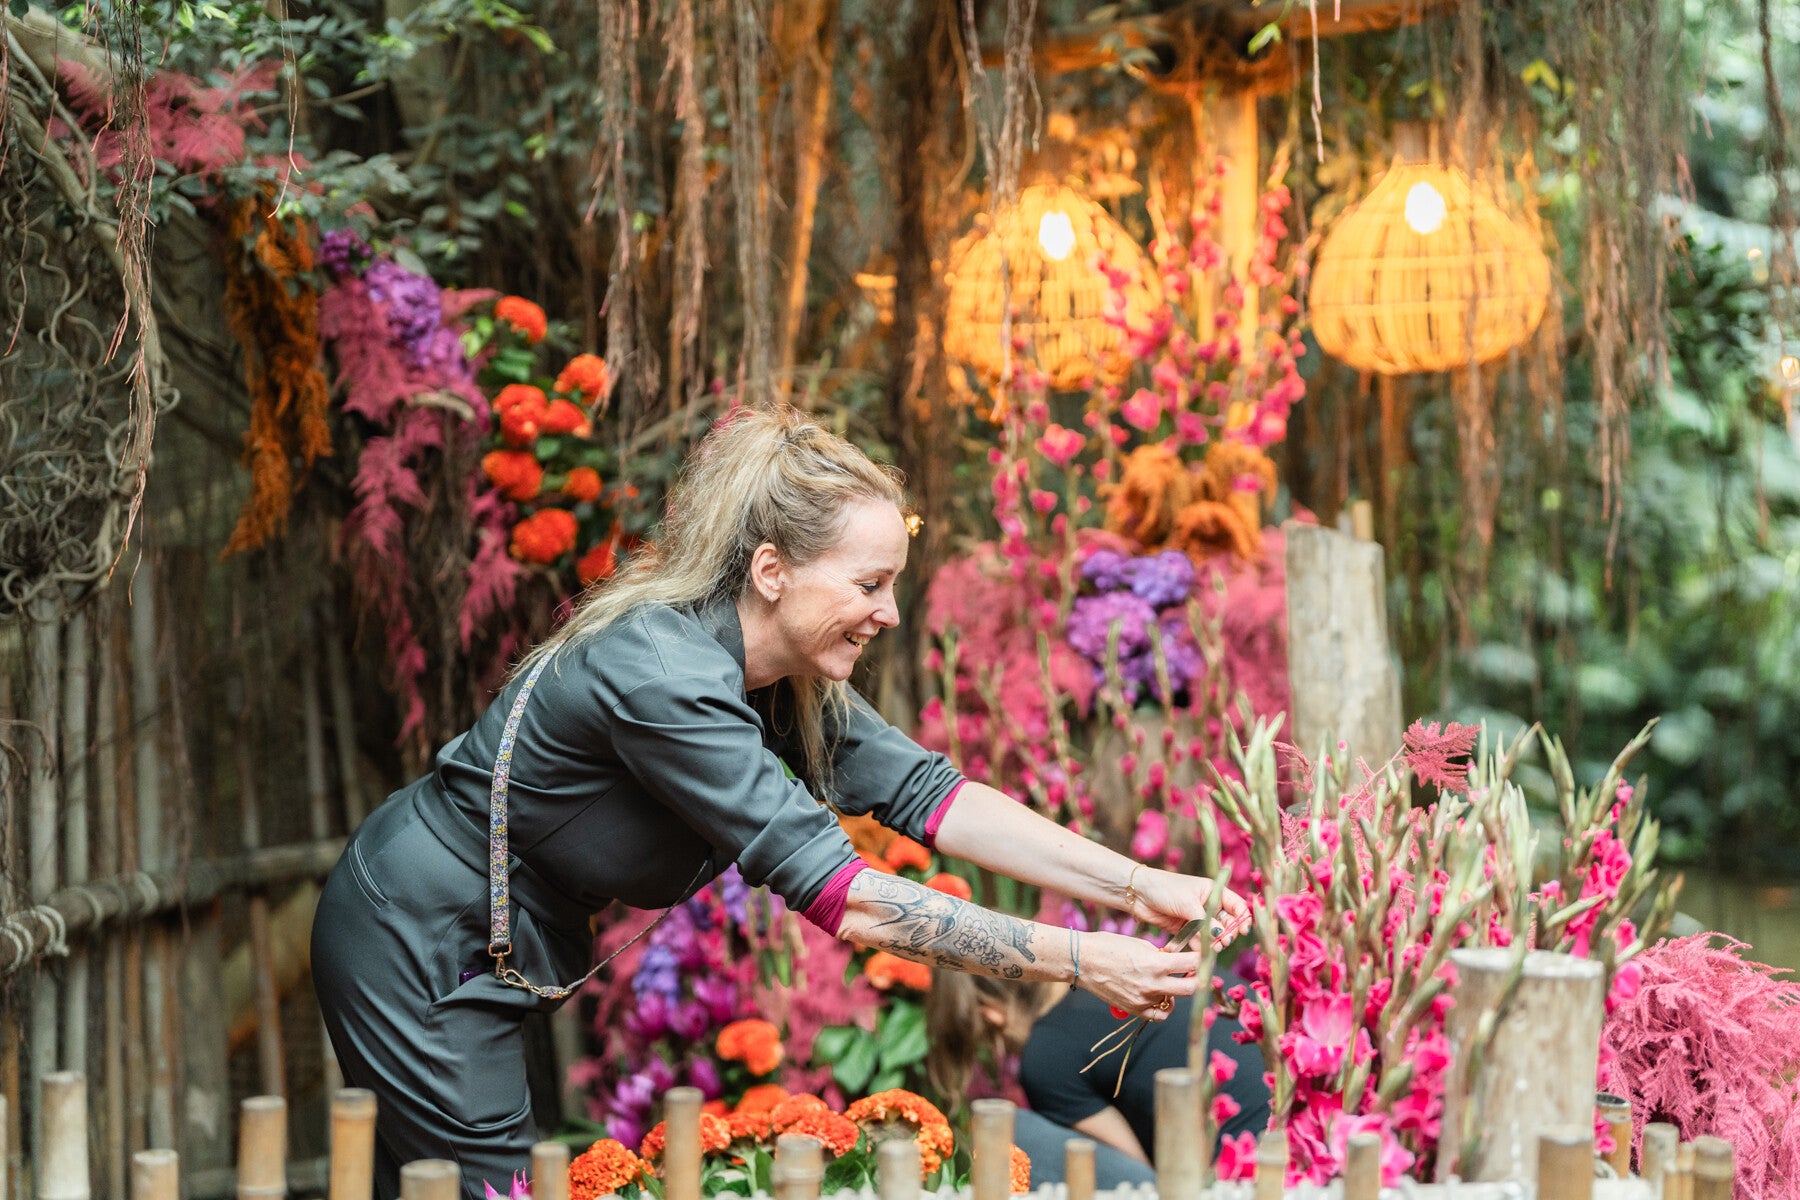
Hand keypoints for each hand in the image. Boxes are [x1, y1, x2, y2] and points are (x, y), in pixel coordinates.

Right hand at [1077, 931, 1199, 1022]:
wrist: (1083, 961)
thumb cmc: (1109, 946)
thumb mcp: (1141, 944)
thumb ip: (1161, 955)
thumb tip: (1175, 961)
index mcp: (1156, 964)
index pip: (1192, 964)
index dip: (1201, 958)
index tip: (1203, 956)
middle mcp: (1152, 985)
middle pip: (1191, 988)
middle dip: (1197, 978)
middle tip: (1194, 971)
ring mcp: (1143, 1000)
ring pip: (1174, 1001)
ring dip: (1178, 991)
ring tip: (1171, 981)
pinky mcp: (1134, 1009)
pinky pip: (1159, 1015)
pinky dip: (1164, 1007)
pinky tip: (1161, 996)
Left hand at [1127, 867, 1251, 949]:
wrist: (1138, 893)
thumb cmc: (1164, 889)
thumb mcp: (1188, 903)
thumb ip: (1205, 921)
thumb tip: (1220, 937)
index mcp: (1213, 891)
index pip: (1236, 905)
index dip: (1243, 918)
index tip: (1242, 931)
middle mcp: (1207, 904)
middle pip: (1227, 923)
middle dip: (1228, 934)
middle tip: (1223, 942)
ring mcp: (1196, 917)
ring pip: (1213, 934)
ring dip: (1214, 943)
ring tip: (1212, 949)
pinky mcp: (1185, 928)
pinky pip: (1198, 940)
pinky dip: (1200, 947)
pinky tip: (1200, 952)